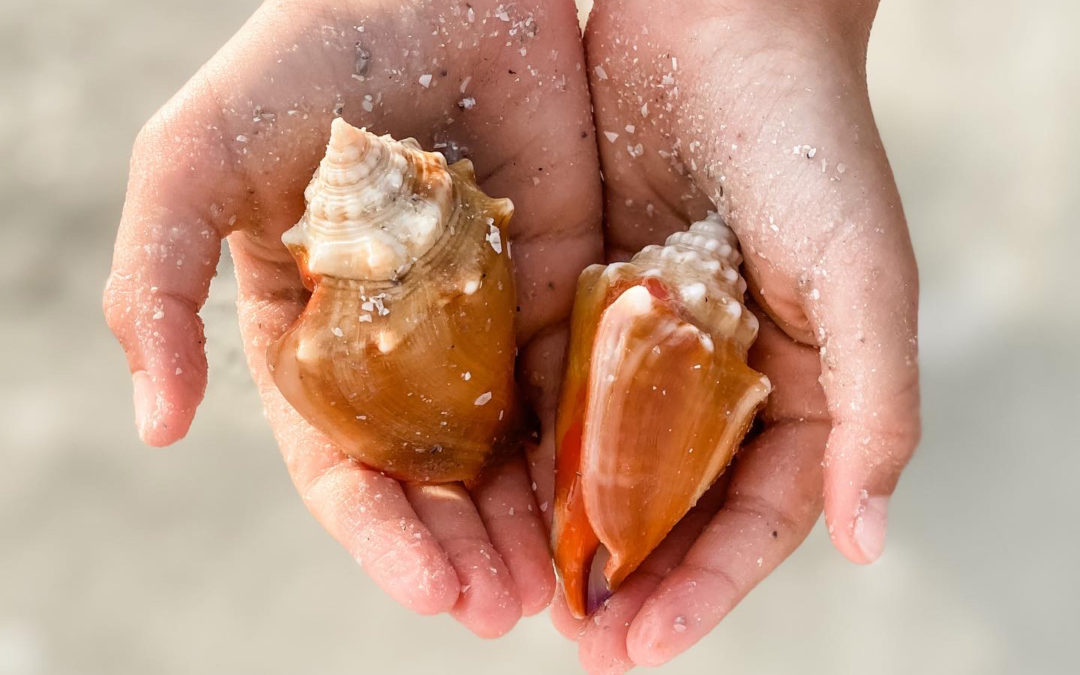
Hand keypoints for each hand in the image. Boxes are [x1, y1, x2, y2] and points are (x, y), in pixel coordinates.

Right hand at [103, 0, 601, 636]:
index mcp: (312, 337)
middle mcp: (400, 346)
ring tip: (564, 589)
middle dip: (466, 549)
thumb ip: (159, 284)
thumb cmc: (305, 54)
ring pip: (511, 447)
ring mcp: (484, 318)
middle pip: (435, 476)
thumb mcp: (198, 159)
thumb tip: (154, 425)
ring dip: (532, 523)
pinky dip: (591, 445)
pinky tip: (614, 498)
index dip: (380, 535)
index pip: (343, 464)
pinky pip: (577, 379)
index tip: (429, 592)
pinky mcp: (558, 281)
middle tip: (508, 613)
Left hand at [553, 0, 919, 668]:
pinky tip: (497, 500)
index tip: (648, 648)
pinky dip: (534, 447)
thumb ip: (875, 408)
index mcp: (802, 384)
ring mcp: (651, 344)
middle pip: (677, 504)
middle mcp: (723, 377)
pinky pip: (558, 388)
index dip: (709, 587)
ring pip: (611, 461)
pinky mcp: (587, 300)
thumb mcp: (862, 272)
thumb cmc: (809, 138)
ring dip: (574, 534)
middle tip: (584, 648)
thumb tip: (866, 543)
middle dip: (635, 580)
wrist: (716, 19)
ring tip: (531, 602)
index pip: (759, 514)